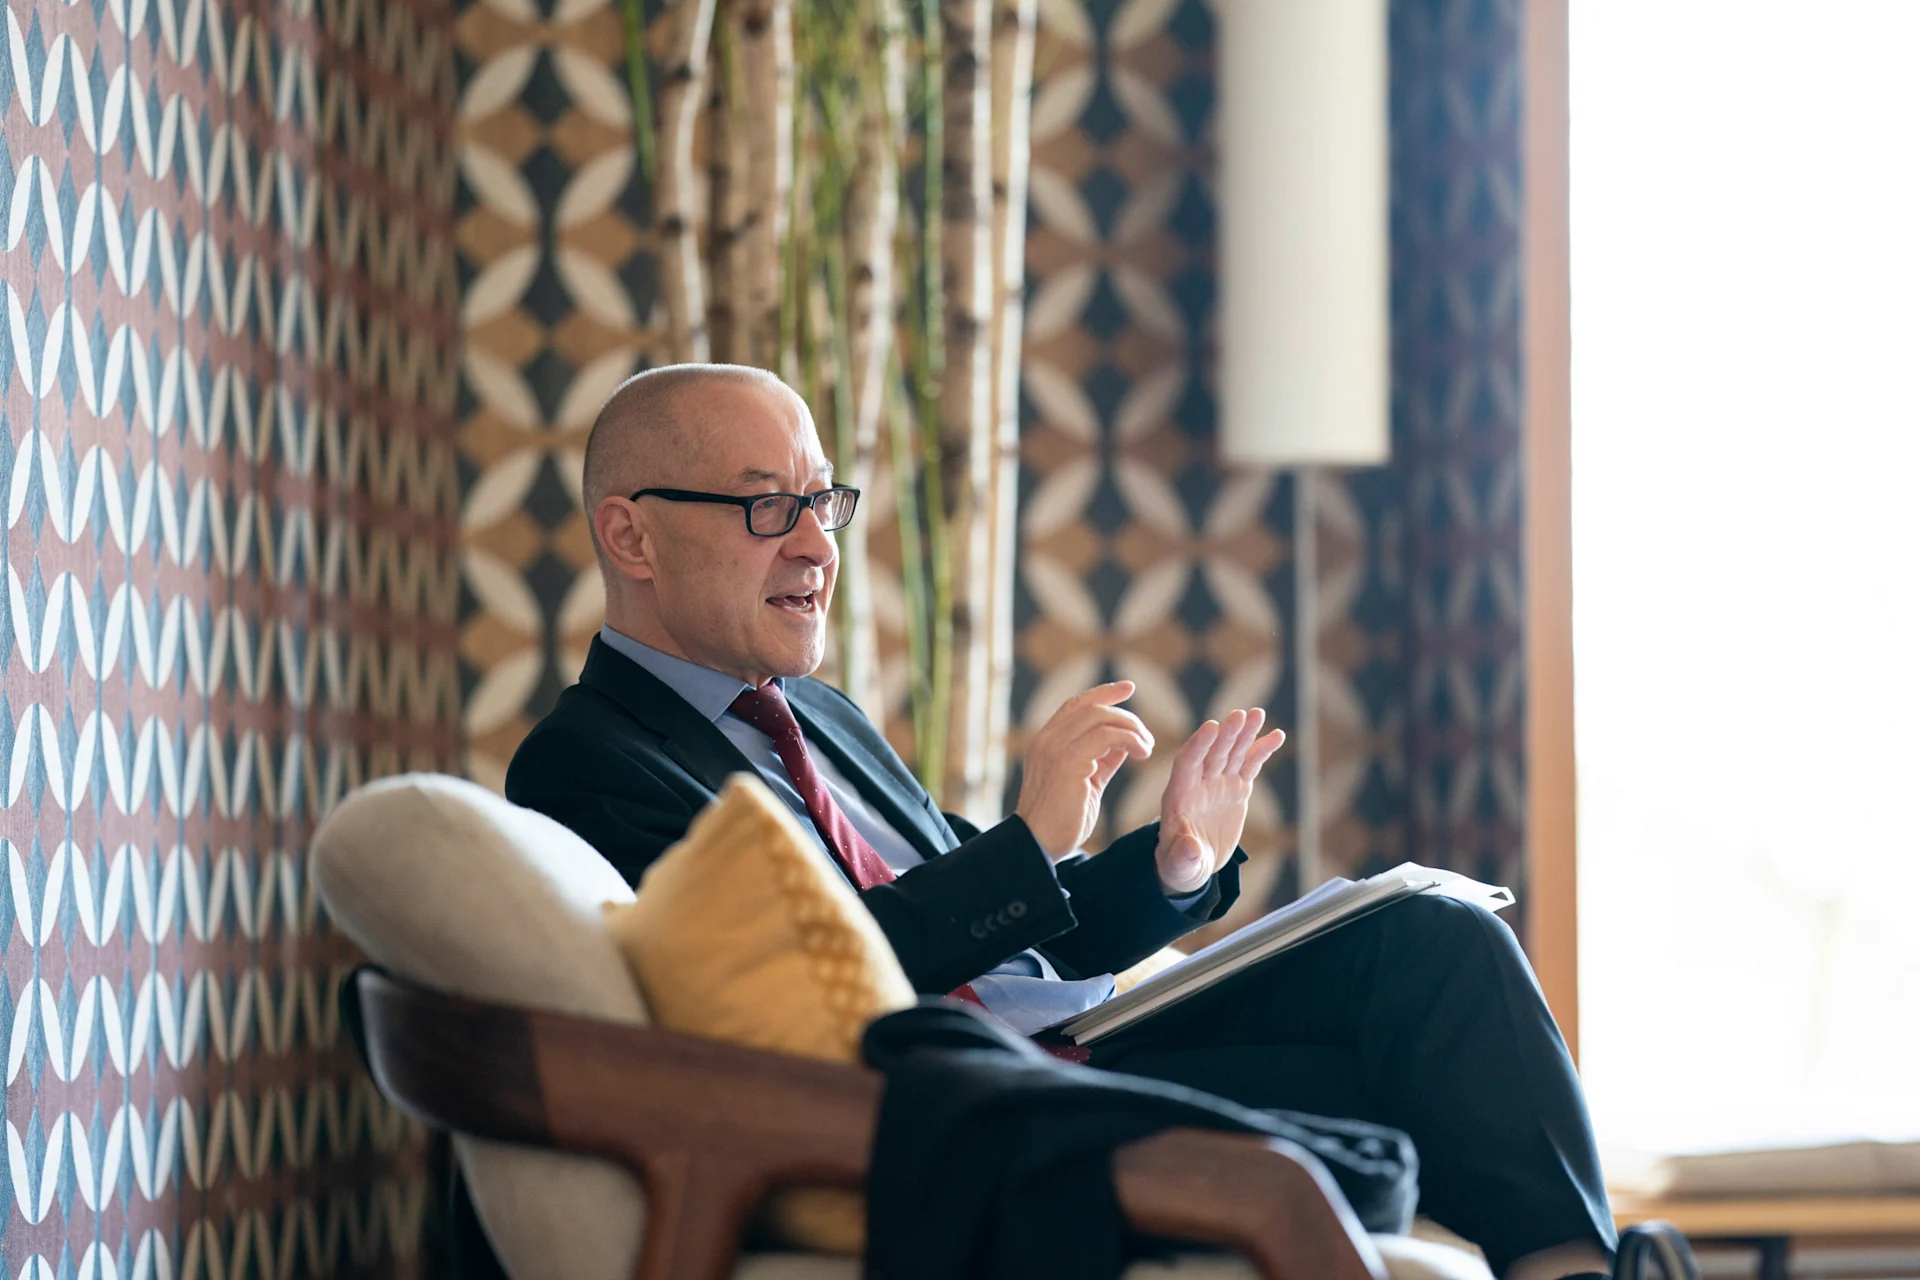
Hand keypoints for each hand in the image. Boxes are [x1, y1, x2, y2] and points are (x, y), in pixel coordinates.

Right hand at [1015, 682, 1153, 857]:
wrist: (1038, 845)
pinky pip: (1106, 736)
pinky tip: (1142, 753)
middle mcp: (1047, 739)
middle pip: (1090, 705)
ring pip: (1100, 716)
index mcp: (1046, 742)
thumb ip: (1101, 760)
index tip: (1128, 687)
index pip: (1076, 705)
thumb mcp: (1086, 783)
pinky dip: (1130, 739)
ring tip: (1147, 748)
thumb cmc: (1062, 820)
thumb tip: (1124, 744)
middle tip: (1146, 736)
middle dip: (1124, 712)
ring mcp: (1055, 747)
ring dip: (1131, 728)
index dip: (1103, 693)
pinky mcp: (1068, 761)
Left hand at [1155, 709, 1286, 894]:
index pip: (1187, 763)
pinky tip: (1276, 735)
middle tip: (1240, 715)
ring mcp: (1218, 784)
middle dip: (1226, 734)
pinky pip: (1250, 766)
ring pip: (1232, 754)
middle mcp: (1198, 784)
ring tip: (1258, 714)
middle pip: (1213, 753)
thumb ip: (1183, 854)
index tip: (1211, 727)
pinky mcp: (1235, 789)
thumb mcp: (1179, 863)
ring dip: (1245, 734)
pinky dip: (1262, 751)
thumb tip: (1190, 847)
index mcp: (1178, 796)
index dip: (1199, 745)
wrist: (1192, 864)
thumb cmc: (1179, 864)